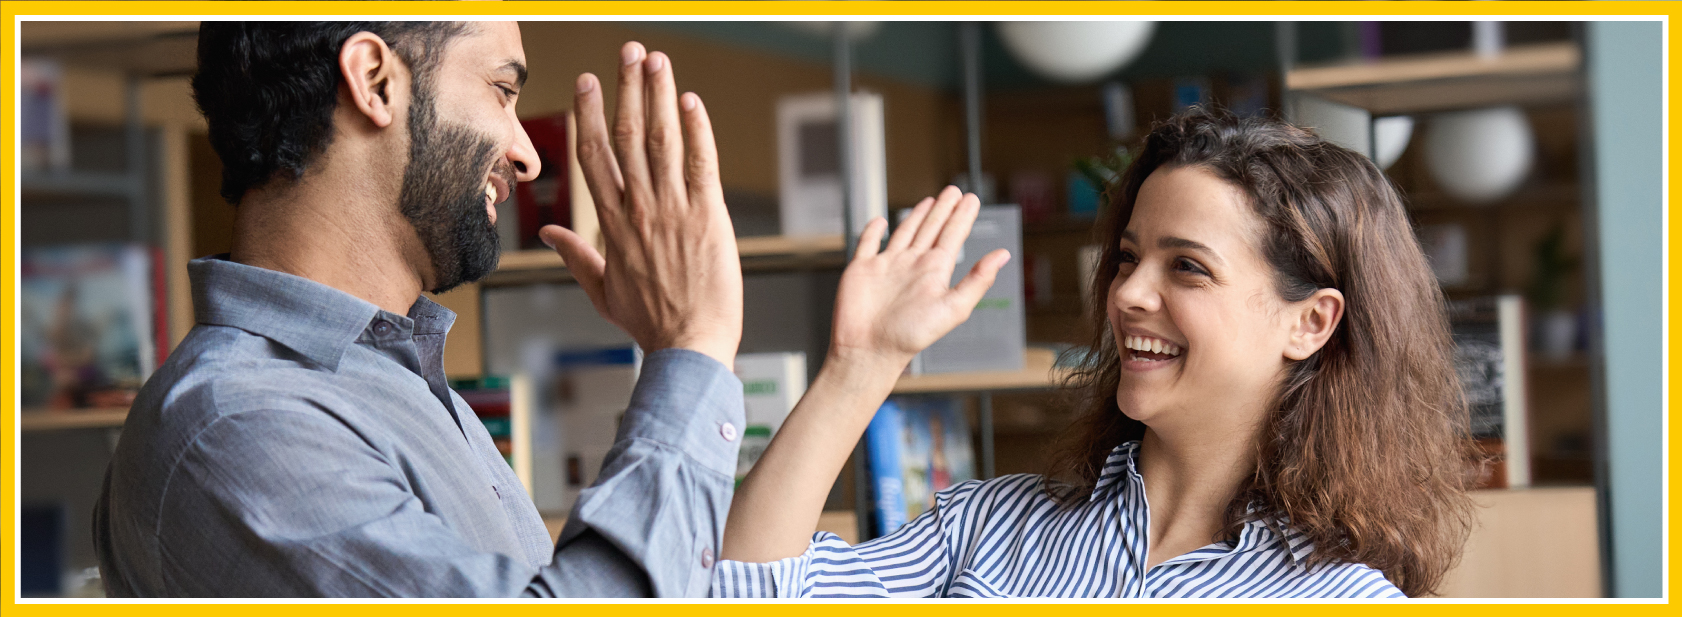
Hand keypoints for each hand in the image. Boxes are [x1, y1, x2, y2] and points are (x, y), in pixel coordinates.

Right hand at [540, 42, 742, 369]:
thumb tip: (552, 234)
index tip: (588, 82)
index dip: (589, 114)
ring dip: (658, 96)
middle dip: (626, 89)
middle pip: (626, 136)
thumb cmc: (652, 323)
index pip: (595, 157)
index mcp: (612, 225)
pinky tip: (690, 101)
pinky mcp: (709, 216)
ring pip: (661, 141)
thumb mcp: (603, 291)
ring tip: (656, 60)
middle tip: (628, 52)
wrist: (688, 347)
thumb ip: (576, 257)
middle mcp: (639, 210)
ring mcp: (673, 211)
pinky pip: (701, 164)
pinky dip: (696, 130)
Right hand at [828, 185, 1009, 370]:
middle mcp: (912, 265)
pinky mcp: (862, 269)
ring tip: (929, 201)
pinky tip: (880, 222)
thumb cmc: (910, 336)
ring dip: (917, 216)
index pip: (953, 235)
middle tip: (954, 191)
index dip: (963, 216)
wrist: (869, 350)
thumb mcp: (953, 308)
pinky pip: (868, 243)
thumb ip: (977, 280)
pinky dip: (873, 231)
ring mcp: (887, 266)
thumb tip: (1003, 255)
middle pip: (932, 229)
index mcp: (934, 272)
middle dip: (943, 209)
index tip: (972, 199)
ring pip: (905, 232)